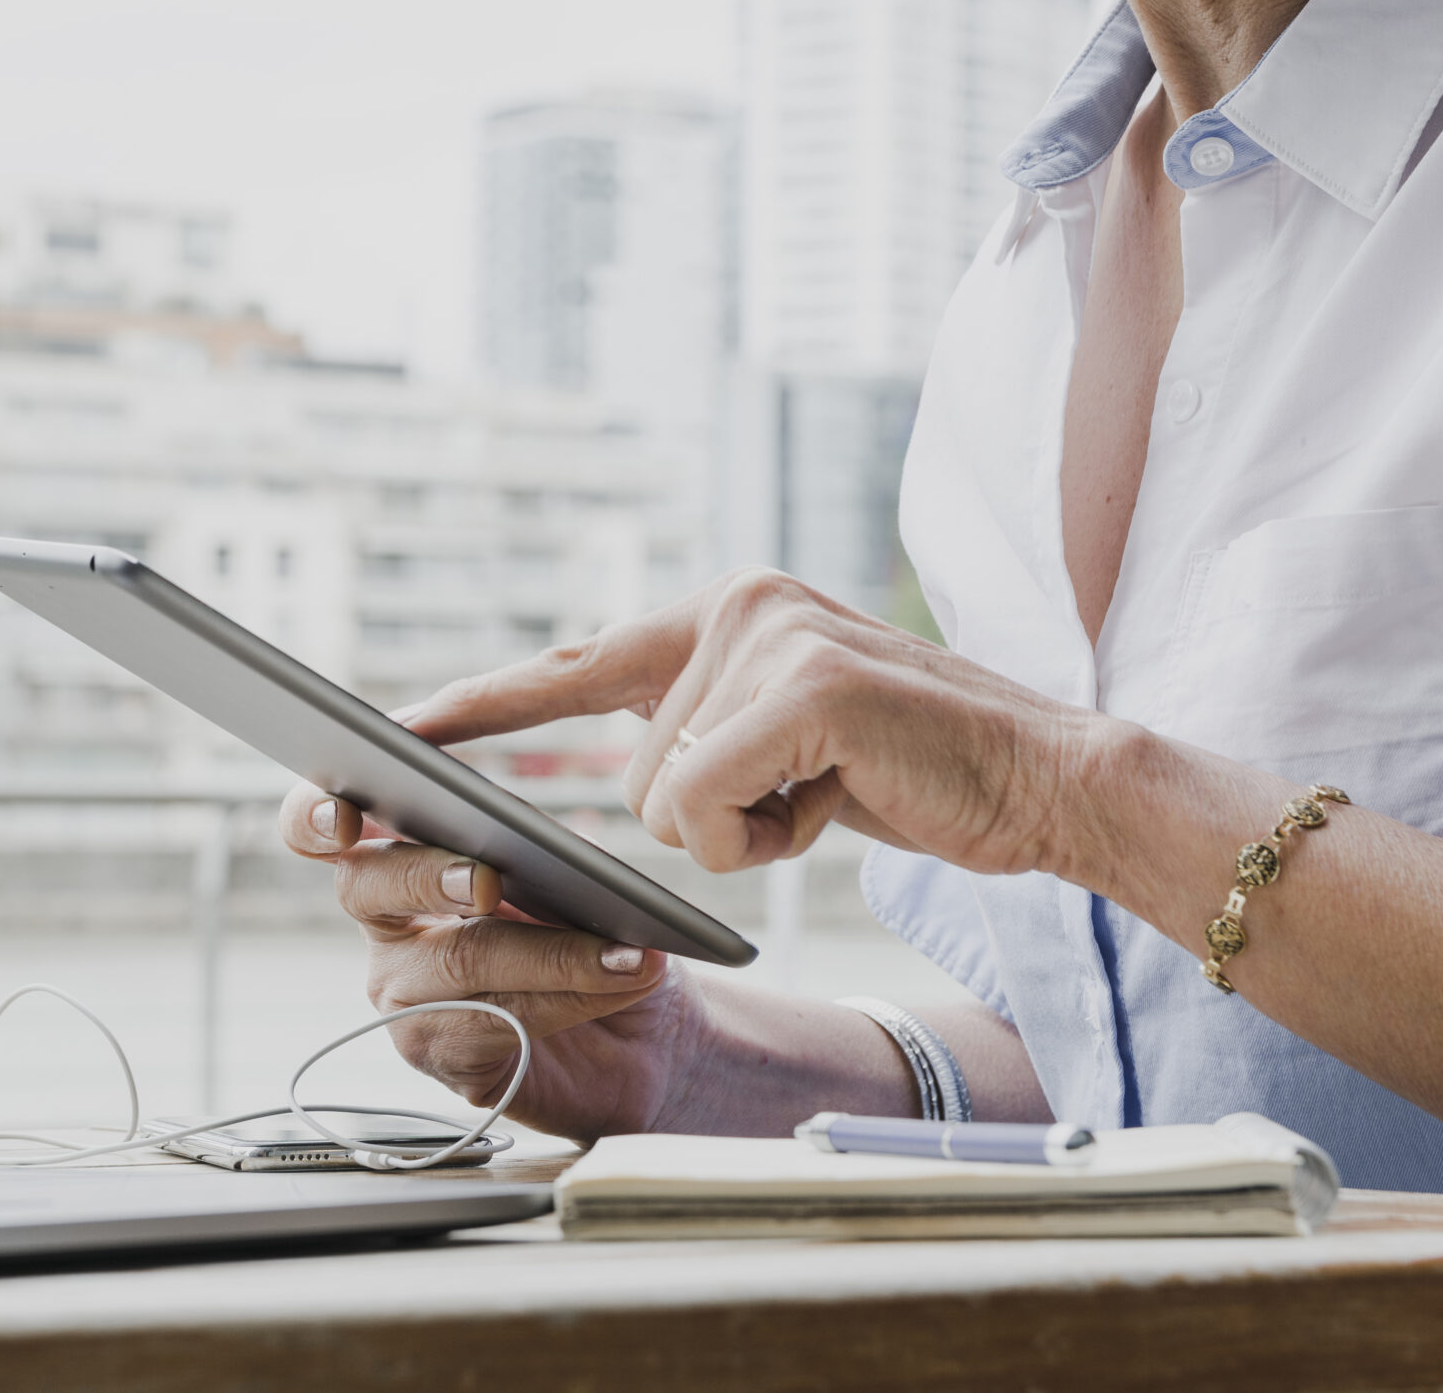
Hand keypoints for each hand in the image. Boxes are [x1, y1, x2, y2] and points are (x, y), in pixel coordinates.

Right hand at [275, 783, 709, 1142]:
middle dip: (430, 875)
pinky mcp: (445, 1058)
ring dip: (551, 950)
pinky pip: (495, 1024)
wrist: (648, 1033)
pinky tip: (621, 980)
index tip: (341, 818)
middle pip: (368, 886)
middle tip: (488, 878)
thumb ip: (542, 846)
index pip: (317, 829)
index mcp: (398, 854)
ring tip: (622, 947)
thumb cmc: (599, 933)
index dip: (311, 817)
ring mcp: (405, 998)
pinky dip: (570, 996)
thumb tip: (554, 843)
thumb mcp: (573, 871)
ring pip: (456, 961)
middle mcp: (386, 927)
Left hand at [410, 569, 1114, 881]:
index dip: (485, 704)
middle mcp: (739, 602)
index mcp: (728, 611)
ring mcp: (770, 636)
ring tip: (834, 791)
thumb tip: (631, 777)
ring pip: (662, 800)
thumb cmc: (918, 775)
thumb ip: (706, 731)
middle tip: (812, 795)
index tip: (398, 731)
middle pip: (631, 772)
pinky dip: (760, 840)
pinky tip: (835, 801)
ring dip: (746, 833)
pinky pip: (702, 809)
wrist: (1044, 779)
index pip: (578, 661)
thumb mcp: (790, 744)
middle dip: (714, 820)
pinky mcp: (800, 686)